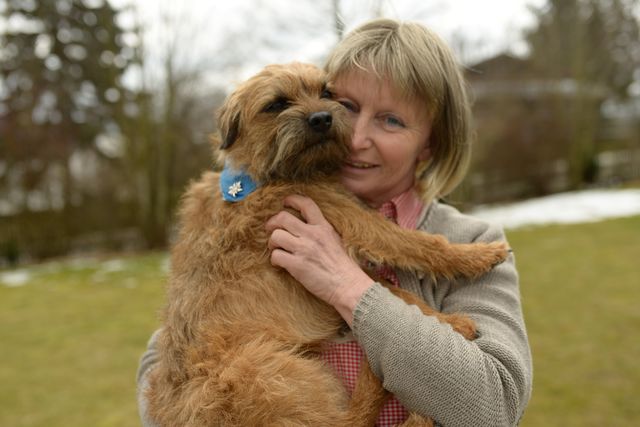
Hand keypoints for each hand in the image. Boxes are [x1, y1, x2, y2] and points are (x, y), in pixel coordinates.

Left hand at [265, 195, 373, 324]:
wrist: (347, 285)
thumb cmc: (342, 266)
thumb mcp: (334, 240)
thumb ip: (320, 231)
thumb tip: (302, 226)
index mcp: (323, 227)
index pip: (306, 204)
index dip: (292, 199)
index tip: (285, 202)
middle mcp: (312, 234)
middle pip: (282, 218)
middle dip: (272, 223)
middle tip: (270, 229)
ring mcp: (303, 249)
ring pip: (275, 236)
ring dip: (272, 243)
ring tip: (276, 249)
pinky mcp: (297, 265)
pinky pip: (276, 256)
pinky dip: (274, 260)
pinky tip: (280, 264)